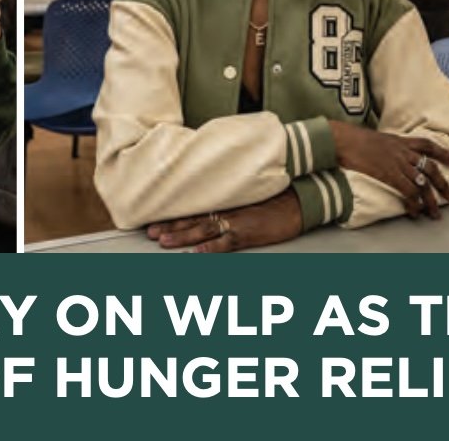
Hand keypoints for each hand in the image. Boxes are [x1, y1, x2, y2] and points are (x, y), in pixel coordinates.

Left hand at [144, 189, 302, 252]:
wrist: (298, 200)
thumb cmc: (273, 197)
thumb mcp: (246, 195)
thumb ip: (226, 199)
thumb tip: (206, 203)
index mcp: (223, 202)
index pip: (192, 209)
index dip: (171, 216)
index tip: (152, 220)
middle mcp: (226, 211)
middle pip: (192, 220)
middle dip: (169, 227)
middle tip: (150, 233)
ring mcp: (236, 223)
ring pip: (203, 230)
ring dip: (182, 236)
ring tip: (164, 241)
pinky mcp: (248, 234)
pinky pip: (226, 243)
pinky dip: (212, 248)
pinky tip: (197, 252)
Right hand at [330, 120, 448, 219]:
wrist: (343, 139)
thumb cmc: (352, 139)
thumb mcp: (375, 139)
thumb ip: (386, 147)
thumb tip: (386, 155)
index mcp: (400, 141)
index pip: (427, 145)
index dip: (443, 153)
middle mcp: (403, 152)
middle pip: (431, 168)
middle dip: (443, 184)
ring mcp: (398, 163)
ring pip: (423, 183)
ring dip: (431, 200)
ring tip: (435, 213)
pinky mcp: (389, 174)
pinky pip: (408, 191)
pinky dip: (414, 203)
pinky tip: (415, 211)